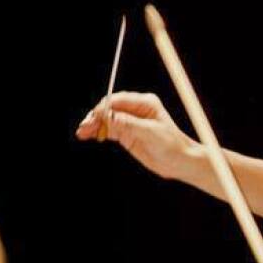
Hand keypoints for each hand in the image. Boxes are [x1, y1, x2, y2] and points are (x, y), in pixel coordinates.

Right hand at [76, 92, 199, 179]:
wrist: (180, 162)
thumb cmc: (172, 145)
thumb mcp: (150, 133)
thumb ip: (129, 124)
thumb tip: (109, 116)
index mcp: (145, 103)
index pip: (118, 100)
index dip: (104, 107)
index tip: (95, 116)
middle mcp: (136, 110)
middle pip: (110, 108)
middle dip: (96, 116)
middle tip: (85, 127)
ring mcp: (131, 122)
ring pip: (107, 119)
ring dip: (94, 124)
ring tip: (82, 132)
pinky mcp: (127, 134)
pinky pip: (109, 130)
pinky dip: (98, 132)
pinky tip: (87, 135)